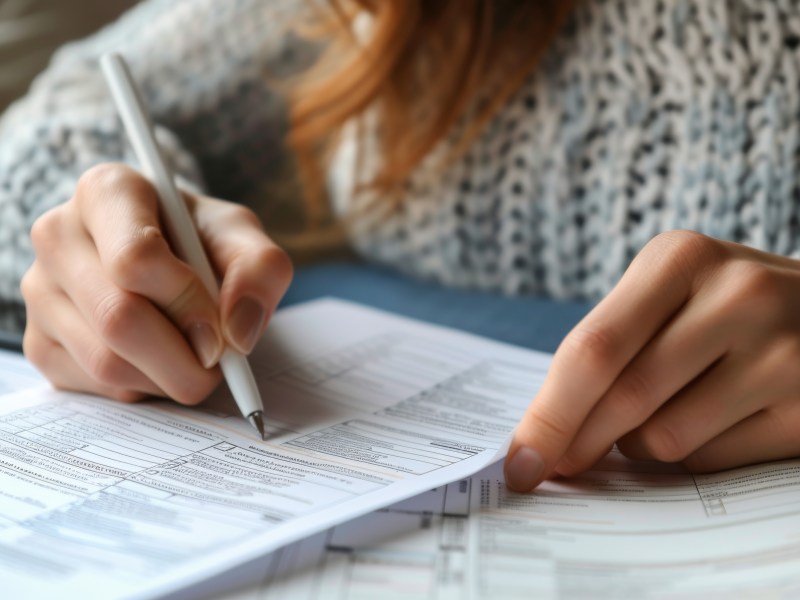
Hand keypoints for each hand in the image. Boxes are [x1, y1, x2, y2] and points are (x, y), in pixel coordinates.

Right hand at [22, 163, 291, 403]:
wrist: (171, 259)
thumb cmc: (203, 242)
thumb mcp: (243, 239)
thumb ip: (260, 270)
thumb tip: (238, 334)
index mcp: (107, 191)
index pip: (135, 259)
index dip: (186, 304)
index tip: (220, 331)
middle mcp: (58, 235)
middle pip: (119, 318)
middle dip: (183, 357)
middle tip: (218, 363)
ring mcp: (41, 291)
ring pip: (106, 361)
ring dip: (168, 378)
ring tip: (195, 359)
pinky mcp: (39, 341)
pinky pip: (96, 387)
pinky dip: (144, 389)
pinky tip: (160, 363)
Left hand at [504, 230, 799, 490]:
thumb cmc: (722, 310)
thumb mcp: (668, 296)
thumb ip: (609, 349)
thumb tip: (544, 436)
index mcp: (681, 258)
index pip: (593, 348)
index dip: (549, 414)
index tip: (519, 460)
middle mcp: (738, 294)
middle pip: (624, 396)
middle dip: (576, 442)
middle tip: (551, 466)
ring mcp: (783, 352)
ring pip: (665, 438)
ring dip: (640, 445)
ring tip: (661, 415)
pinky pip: (712, 462)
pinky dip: (689, 456)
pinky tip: (709, 424)